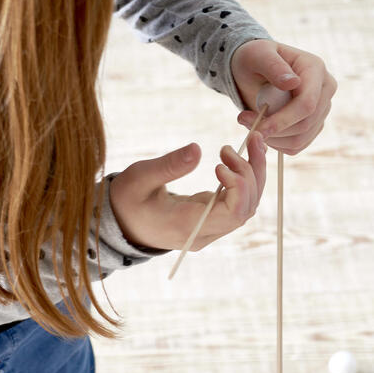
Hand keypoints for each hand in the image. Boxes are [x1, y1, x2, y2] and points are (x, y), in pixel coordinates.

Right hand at [109, 138, 265, 250]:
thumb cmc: (126, 200)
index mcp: (187, 225)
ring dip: (254, 174)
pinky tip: (247, 156)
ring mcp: (209, 228)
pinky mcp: (211, 219)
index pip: (232, 214)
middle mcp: (203, 232)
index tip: (221, 163)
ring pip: (246, 206)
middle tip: (246, 140)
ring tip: (254, 142)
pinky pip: (238, 203)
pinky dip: (246, 180)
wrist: (119, 223)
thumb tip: (198, 149)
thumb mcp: (139, 178)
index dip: (239, 186)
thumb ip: (168, 165)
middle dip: (251, 173)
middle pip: (245, 209)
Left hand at [231, 39, 335, 154]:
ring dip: (272, 138)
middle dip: (274, 130)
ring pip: (301, 138)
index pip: (308, 103)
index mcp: (316, 68)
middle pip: (306, 123)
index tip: (258, 128)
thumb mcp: (257, 55)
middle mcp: (325, 89)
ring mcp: (322, 109)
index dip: (284, 120)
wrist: (254, 70)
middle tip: (243, 121)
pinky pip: (297, 145)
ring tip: (249, 123)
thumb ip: (274, 67)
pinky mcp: (314, 125)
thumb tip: (293, 83)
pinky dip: (276, 143)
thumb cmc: (254, 57)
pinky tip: (261, 129)